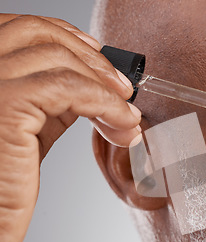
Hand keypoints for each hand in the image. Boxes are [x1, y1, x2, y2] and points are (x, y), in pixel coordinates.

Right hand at [0, 14, 141, 241]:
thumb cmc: (6, 181)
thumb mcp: (30, 127)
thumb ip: (51, 100)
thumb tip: (92, 86)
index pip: (23, 30)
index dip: (68, 38)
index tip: (103, 61)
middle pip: (38, 33)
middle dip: (91, 59)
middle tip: (123, 88)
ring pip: (57, 57)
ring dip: (104, 84)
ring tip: (127, 112)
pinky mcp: (5, 105)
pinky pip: (70, 88)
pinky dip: (106, 103)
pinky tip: (123, 123)